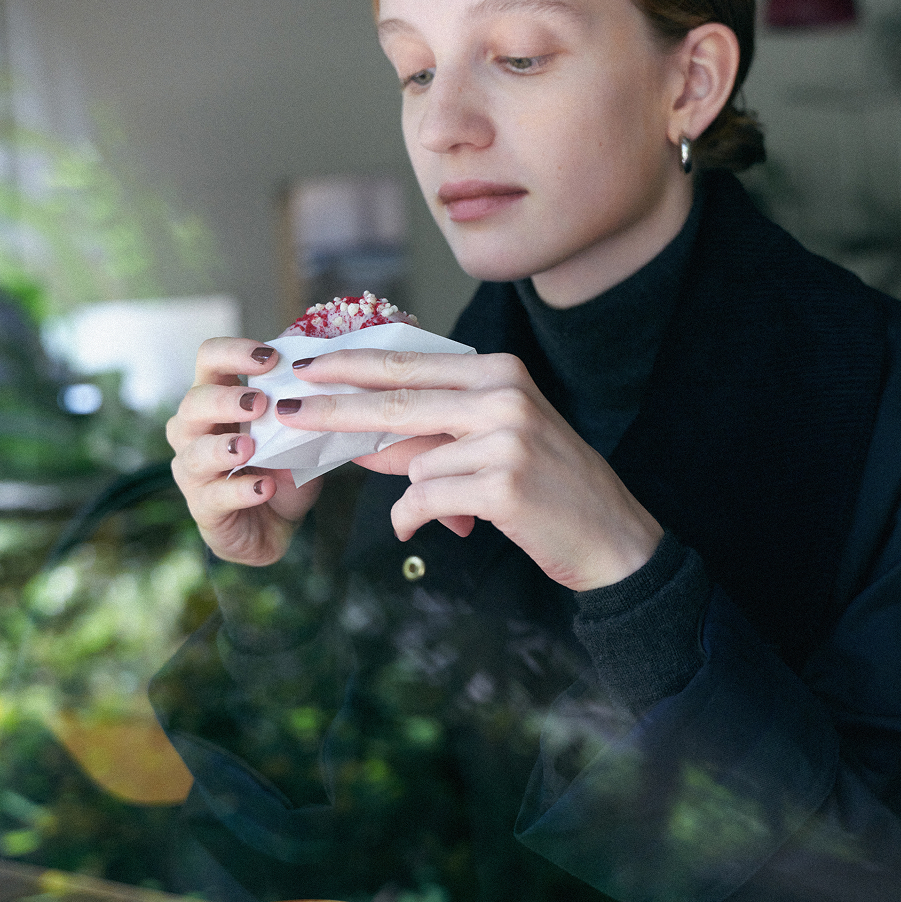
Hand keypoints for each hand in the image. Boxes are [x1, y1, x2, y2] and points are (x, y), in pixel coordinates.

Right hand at [167, 338, 323, 566]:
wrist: (272, 527)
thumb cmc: (280, 471)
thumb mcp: (297, 437)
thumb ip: (303, 410)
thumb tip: (330, 376)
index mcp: (217, 401)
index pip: (209, 360)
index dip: (233, 352)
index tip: (271, 357)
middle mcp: (194, 431)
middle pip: (194, 402)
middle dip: (226, 400)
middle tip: (259, 403)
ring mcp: (193, 471)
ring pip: (194, 452)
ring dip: (222, 447)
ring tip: (249, 447)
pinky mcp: (203, 508)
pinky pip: (215, 496)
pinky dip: (240, 490)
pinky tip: (264, 488)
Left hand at [274, 350, 662, 591]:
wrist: (612, 537)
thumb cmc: (549, 490)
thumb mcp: (493, 446)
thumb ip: (428, 438)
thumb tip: (360, 443)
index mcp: (501, 373)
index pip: (410, 364)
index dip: (352, 365)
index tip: (307, 367)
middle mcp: (504, 396)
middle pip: (396, 400)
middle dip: (334, 409)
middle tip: (288, 412)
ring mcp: (506, 439)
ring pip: (414, 462)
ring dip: (416, 493)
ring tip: (453, 510)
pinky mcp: (503, 485)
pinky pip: (425, 499)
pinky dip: (416, 518)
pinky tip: (432, 527)